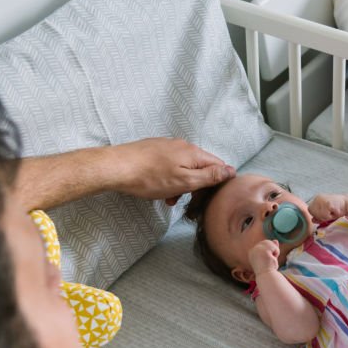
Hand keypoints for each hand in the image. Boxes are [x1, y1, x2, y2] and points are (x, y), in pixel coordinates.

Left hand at [113, 138, 234, 204]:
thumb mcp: (185, 181)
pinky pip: (170, 166)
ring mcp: (167, 147)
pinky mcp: (154, 151)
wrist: (117, 167)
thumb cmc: (149, 177)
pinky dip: (169, 179)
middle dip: (196, 186)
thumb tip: (230, 170)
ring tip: (168, 199)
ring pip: (184, 168)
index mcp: (193, 153)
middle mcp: (182, 146)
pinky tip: (158, 189)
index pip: (218, 165)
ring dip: (181, 185)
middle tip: (186, 201)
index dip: (218, 182)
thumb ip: (209, 176)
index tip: (210, 196)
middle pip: (200, 167)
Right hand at [248, 239, 279, 275]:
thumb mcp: (270, 256)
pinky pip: (274, 246)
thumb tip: (275, 240)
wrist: (266, 275)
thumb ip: (271, 248)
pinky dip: (276, 252)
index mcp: (252, 252)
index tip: (267, 260)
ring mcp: (257, 249)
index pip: (263, 244)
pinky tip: (272, 259)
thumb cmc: (268, 268)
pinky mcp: (263, 250)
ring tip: (271, 259)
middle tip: (270, 260)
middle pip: (267, 242)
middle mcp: (253, 249)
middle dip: (272, 250)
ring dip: (274, 251)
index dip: (268, 250)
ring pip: (271, 243)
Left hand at [308, 194, 347, 221]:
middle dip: (320, 216)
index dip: (316, 214)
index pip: (310, 210)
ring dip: (326, 216)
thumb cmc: (337, 209)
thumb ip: (318, 216)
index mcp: (316, 198)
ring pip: (319, 215)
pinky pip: (325, 215)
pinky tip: (335, 211)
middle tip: (329, 213)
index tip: (325, 213)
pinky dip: (330, 216)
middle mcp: (318, 198)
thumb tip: (312, 220)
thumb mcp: (325, 213)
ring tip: (332, 212)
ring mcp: (322, 200)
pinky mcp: (327, 203)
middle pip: (312, 212)